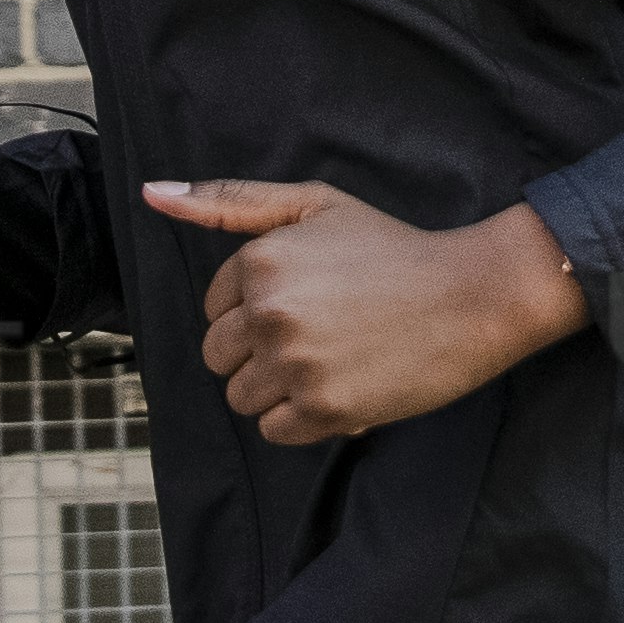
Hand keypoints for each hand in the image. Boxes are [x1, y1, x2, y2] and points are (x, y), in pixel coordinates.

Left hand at [146, 177, 582, 448]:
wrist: (472, 295)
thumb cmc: (392, 249)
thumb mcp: (313, 204)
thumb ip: (228, 201)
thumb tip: (151, 192)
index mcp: (260, 262)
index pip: (212, 308)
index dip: (254, 310)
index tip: (301, 302)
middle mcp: (270, 313)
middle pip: (218, 357)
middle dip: (257, 353)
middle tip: (316, 335)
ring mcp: (296, 364)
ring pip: (241, 397)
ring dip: (277, 389)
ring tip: (328, 362)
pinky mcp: (324, 409)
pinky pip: (274, 430)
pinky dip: (301, 419)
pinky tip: (339, 387)